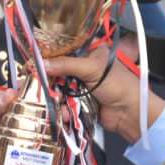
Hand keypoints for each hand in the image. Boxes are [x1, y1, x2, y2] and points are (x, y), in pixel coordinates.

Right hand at [43, 45, 164, 144]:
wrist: (130, 113)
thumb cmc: (118, 85)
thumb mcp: (91, 69)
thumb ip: (66, 65)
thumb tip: (41, 64)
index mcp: (90, 52)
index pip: (64, 50)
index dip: (49, 56)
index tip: (33, 62)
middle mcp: (84, 67)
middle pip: (59, 71)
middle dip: (49, 81)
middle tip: (37, 85)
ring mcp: (82, 85)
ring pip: (60, 89)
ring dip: (55, 98)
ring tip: (53, 103)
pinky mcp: (81, 102)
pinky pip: (65, 103)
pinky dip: (62, 109)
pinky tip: (63, 114)